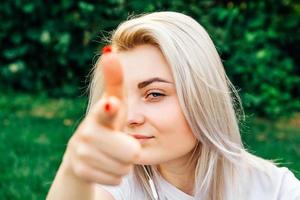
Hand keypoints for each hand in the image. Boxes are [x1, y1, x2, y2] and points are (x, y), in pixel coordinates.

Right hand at [62, 52, 140, 185]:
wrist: (85, 152)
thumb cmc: (108, 123)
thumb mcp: (116, 103)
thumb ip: (115, 80)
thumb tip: (110, 50)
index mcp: (101, 113)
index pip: (107, 110)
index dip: (110, 108)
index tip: (113, 103)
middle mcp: (87, 131)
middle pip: (130, 151)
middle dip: (131, 151)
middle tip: (121, 144)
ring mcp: (81, 152)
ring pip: (124, 167)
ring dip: (123, 163)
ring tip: (112, 153)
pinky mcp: (80, 171)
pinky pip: (115, 179)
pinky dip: (115, 174)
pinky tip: (105, 164)